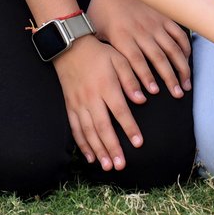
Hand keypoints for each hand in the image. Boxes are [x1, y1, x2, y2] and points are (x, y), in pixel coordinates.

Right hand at [51, 35, 144, 169]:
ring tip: (107, 166)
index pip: (120, 112)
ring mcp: (79, 104)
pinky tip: (90, 156)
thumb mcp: (119, 59)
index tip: (138, 143)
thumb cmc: (100, 53)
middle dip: (112, 147)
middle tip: (121, 165)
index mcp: (106, 86)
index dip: (129, 128)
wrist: (71, 48)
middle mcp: (91, 98)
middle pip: (103, 127)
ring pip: (89, 132)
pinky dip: (82, 144)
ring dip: (98, 150)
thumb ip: (131, 78)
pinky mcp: (70, 107)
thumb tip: (143, 98)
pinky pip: (75, 129)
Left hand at [88, 0, 191, 98]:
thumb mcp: (96, 29)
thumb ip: (102, 50)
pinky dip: (185, 48)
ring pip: (172, 49)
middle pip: (159, 58)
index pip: (136, 61)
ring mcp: (155, 24)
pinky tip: (187, 61)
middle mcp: (142, 32)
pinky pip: (178, 34)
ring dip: (181, 67)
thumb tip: (100, 70)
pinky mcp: (164, 17)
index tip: (154, 92)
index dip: (145, 77)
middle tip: (178, 94)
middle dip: (170, 78)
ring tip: (186, 84)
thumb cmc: (103, 7)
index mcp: (123, 37)